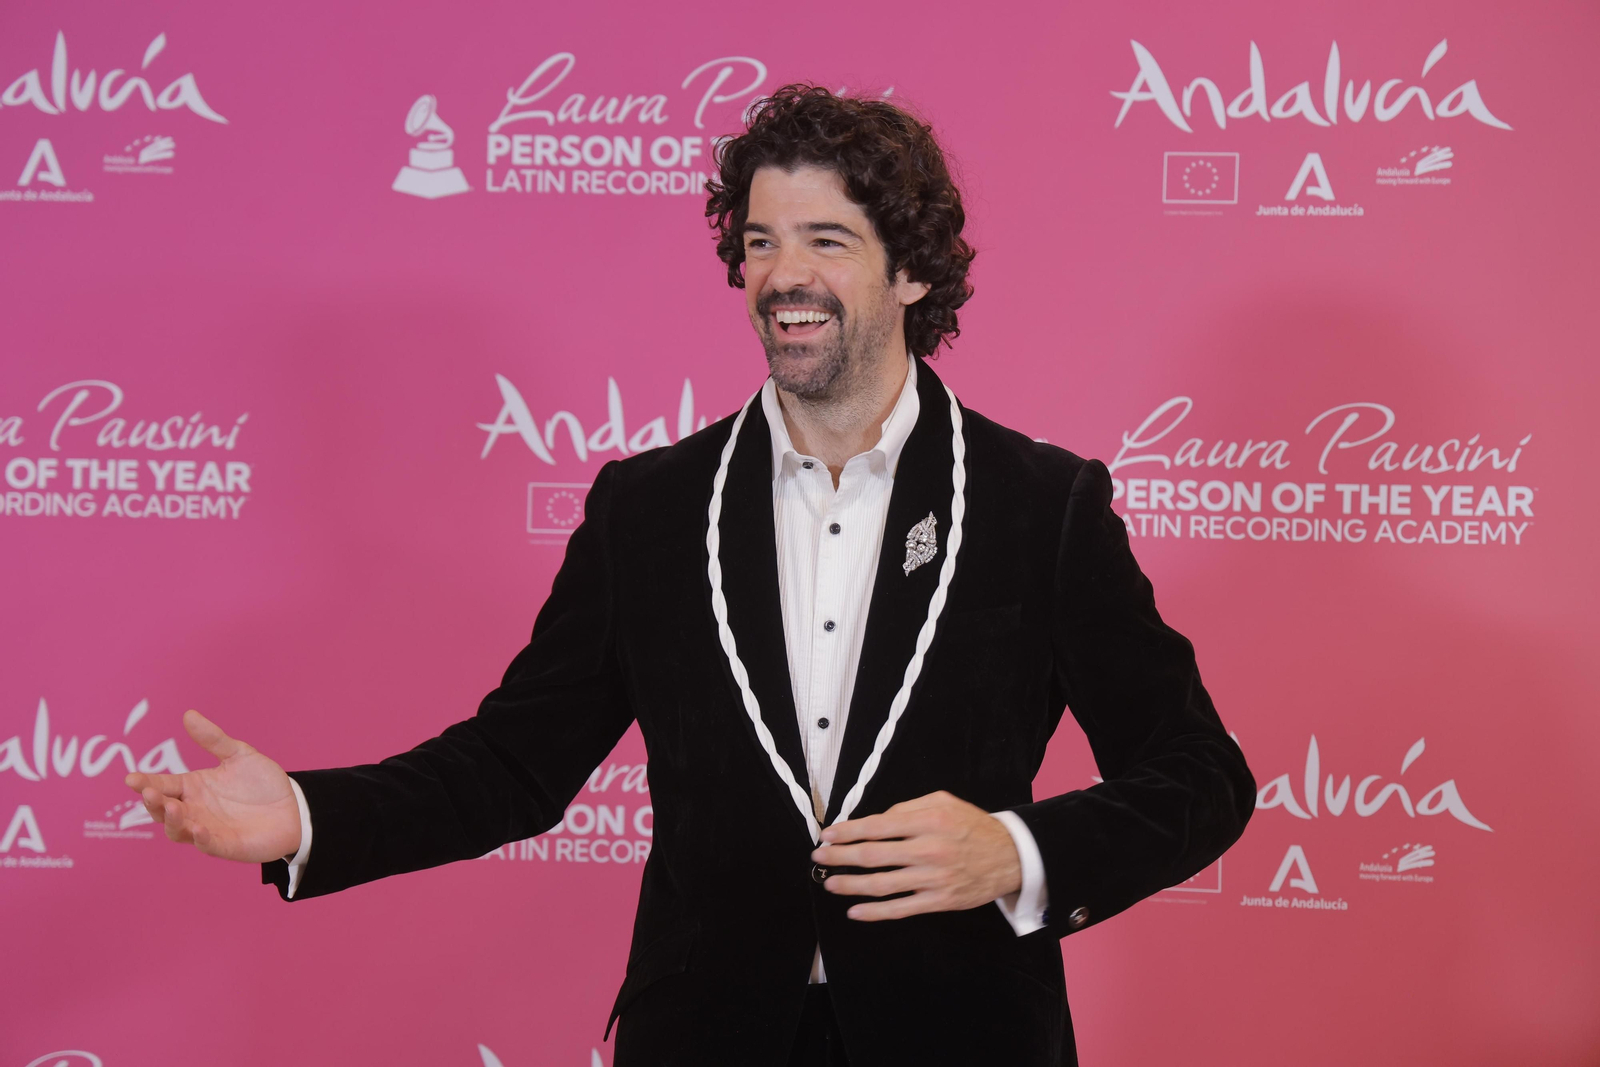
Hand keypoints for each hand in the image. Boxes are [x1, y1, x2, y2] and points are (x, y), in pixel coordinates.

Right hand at [124, 709, 301, 862]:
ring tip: (172, 806)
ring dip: (172, 820)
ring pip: (177, 830)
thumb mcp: (239, 755)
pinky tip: (198, 828)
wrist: (294, 807)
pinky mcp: (226, 846)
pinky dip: (200, 838)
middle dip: (153, 802)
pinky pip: (208, 845)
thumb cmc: (262, 783)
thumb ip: (213, 739)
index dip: (145, 782)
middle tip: (147, 792)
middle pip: (163, 810)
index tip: (131, 778)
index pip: (162, 784)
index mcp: (193, 787)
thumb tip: (188, 714)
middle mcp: (194, 810)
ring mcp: (207, 829)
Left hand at [811, 790, 1021, 920]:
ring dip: (851, 885)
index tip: (828, 834)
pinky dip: (875, 912)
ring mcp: (933, 878)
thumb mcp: (943, 802)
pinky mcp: (938, 900)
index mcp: (928, 821)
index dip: (848, 831)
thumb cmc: (973, 826)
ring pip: (882, 884)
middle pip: (873, 855)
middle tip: (819, 857)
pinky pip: (901, 909)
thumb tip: (876, 821)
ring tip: (830, 883)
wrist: (1010, 857)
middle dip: (841, 856)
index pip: (877, 826)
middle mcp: (928, 849)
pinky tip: (855, 911)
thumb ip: (908, 808)